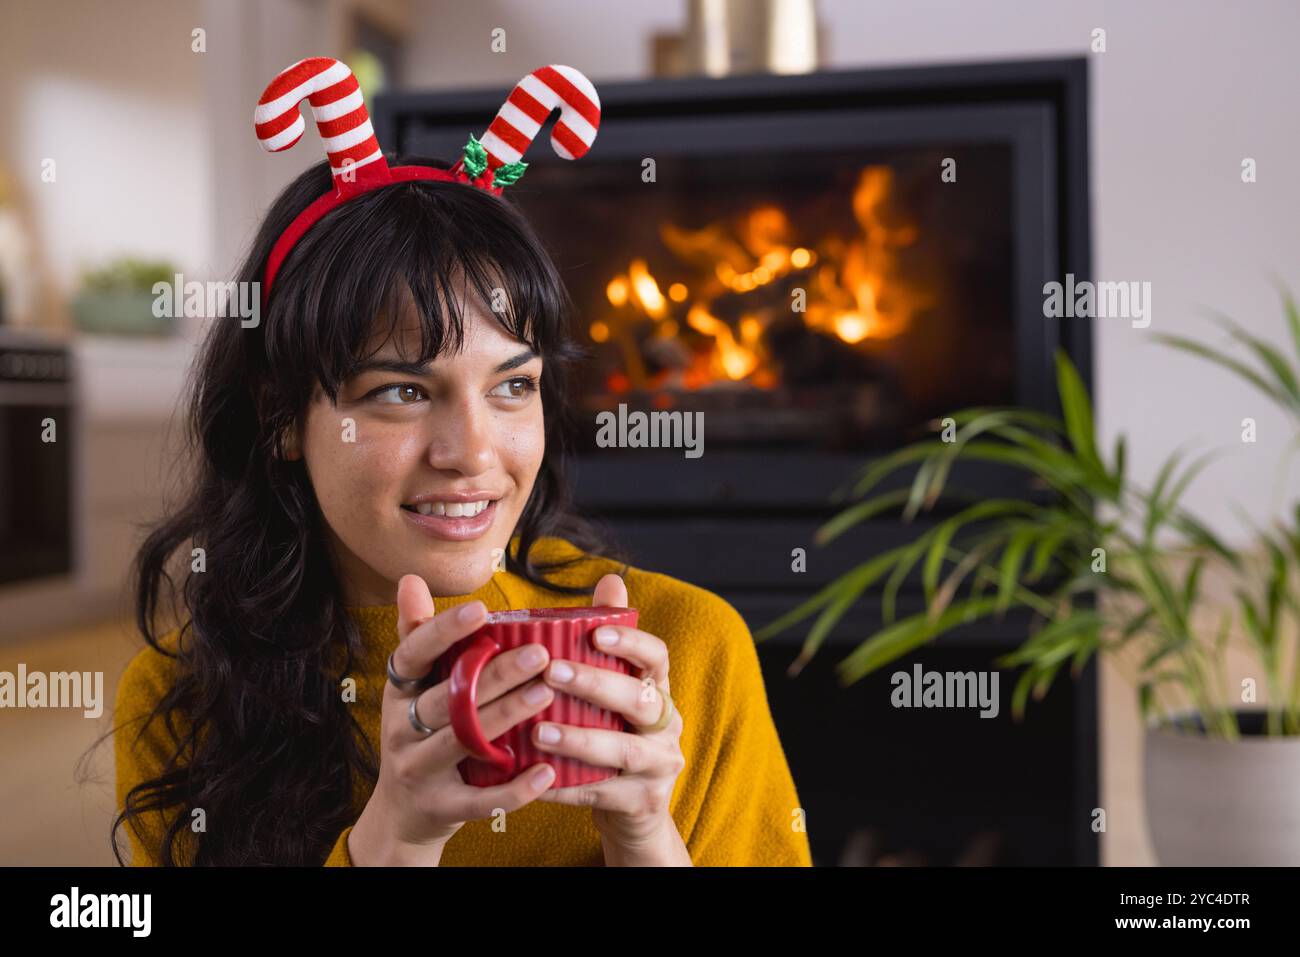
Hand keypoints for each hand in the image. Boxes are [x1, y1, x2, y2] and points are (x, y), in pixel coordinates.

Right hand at [347, 575, 557, 865]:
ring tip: (546, 694)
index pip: (413, 655)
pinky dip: (514, 788)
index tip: (481, 609)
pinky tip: (547, 771)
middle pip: (448, 699)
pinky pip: (480, 800)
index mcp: (399, 692)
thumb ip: (417, 635)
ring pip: (463, 742)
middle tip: (541, 654)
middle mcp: (402, 729)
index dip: (443, 631)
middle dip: (494, 676)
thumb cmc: (419, 733)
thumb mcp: (411, 686)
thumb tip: (409, 579)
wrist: (404, 813)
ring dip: (505, 717)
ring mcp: (420, 770)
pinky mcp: (442, 808)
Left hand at [532, 573, 690, 863]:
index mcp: (658, 690)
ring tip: (538, 731)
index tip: (596, 632)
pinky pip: (602, 793)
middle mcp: (667, 724)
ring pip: (625, 750)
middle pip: (640, 701)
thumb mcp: (615, 689)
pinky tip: (534, 779)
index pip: (657, 657)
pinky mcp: (643, 802)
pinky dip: (566, 787)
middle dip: (596, 684)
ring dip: (580, 740)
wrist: (634, 811)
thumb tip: (609, 579)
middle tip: (550, 673)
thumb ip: (611, 639)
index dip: (631, 643)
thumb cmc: (613, 734)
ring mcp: (660, 765)